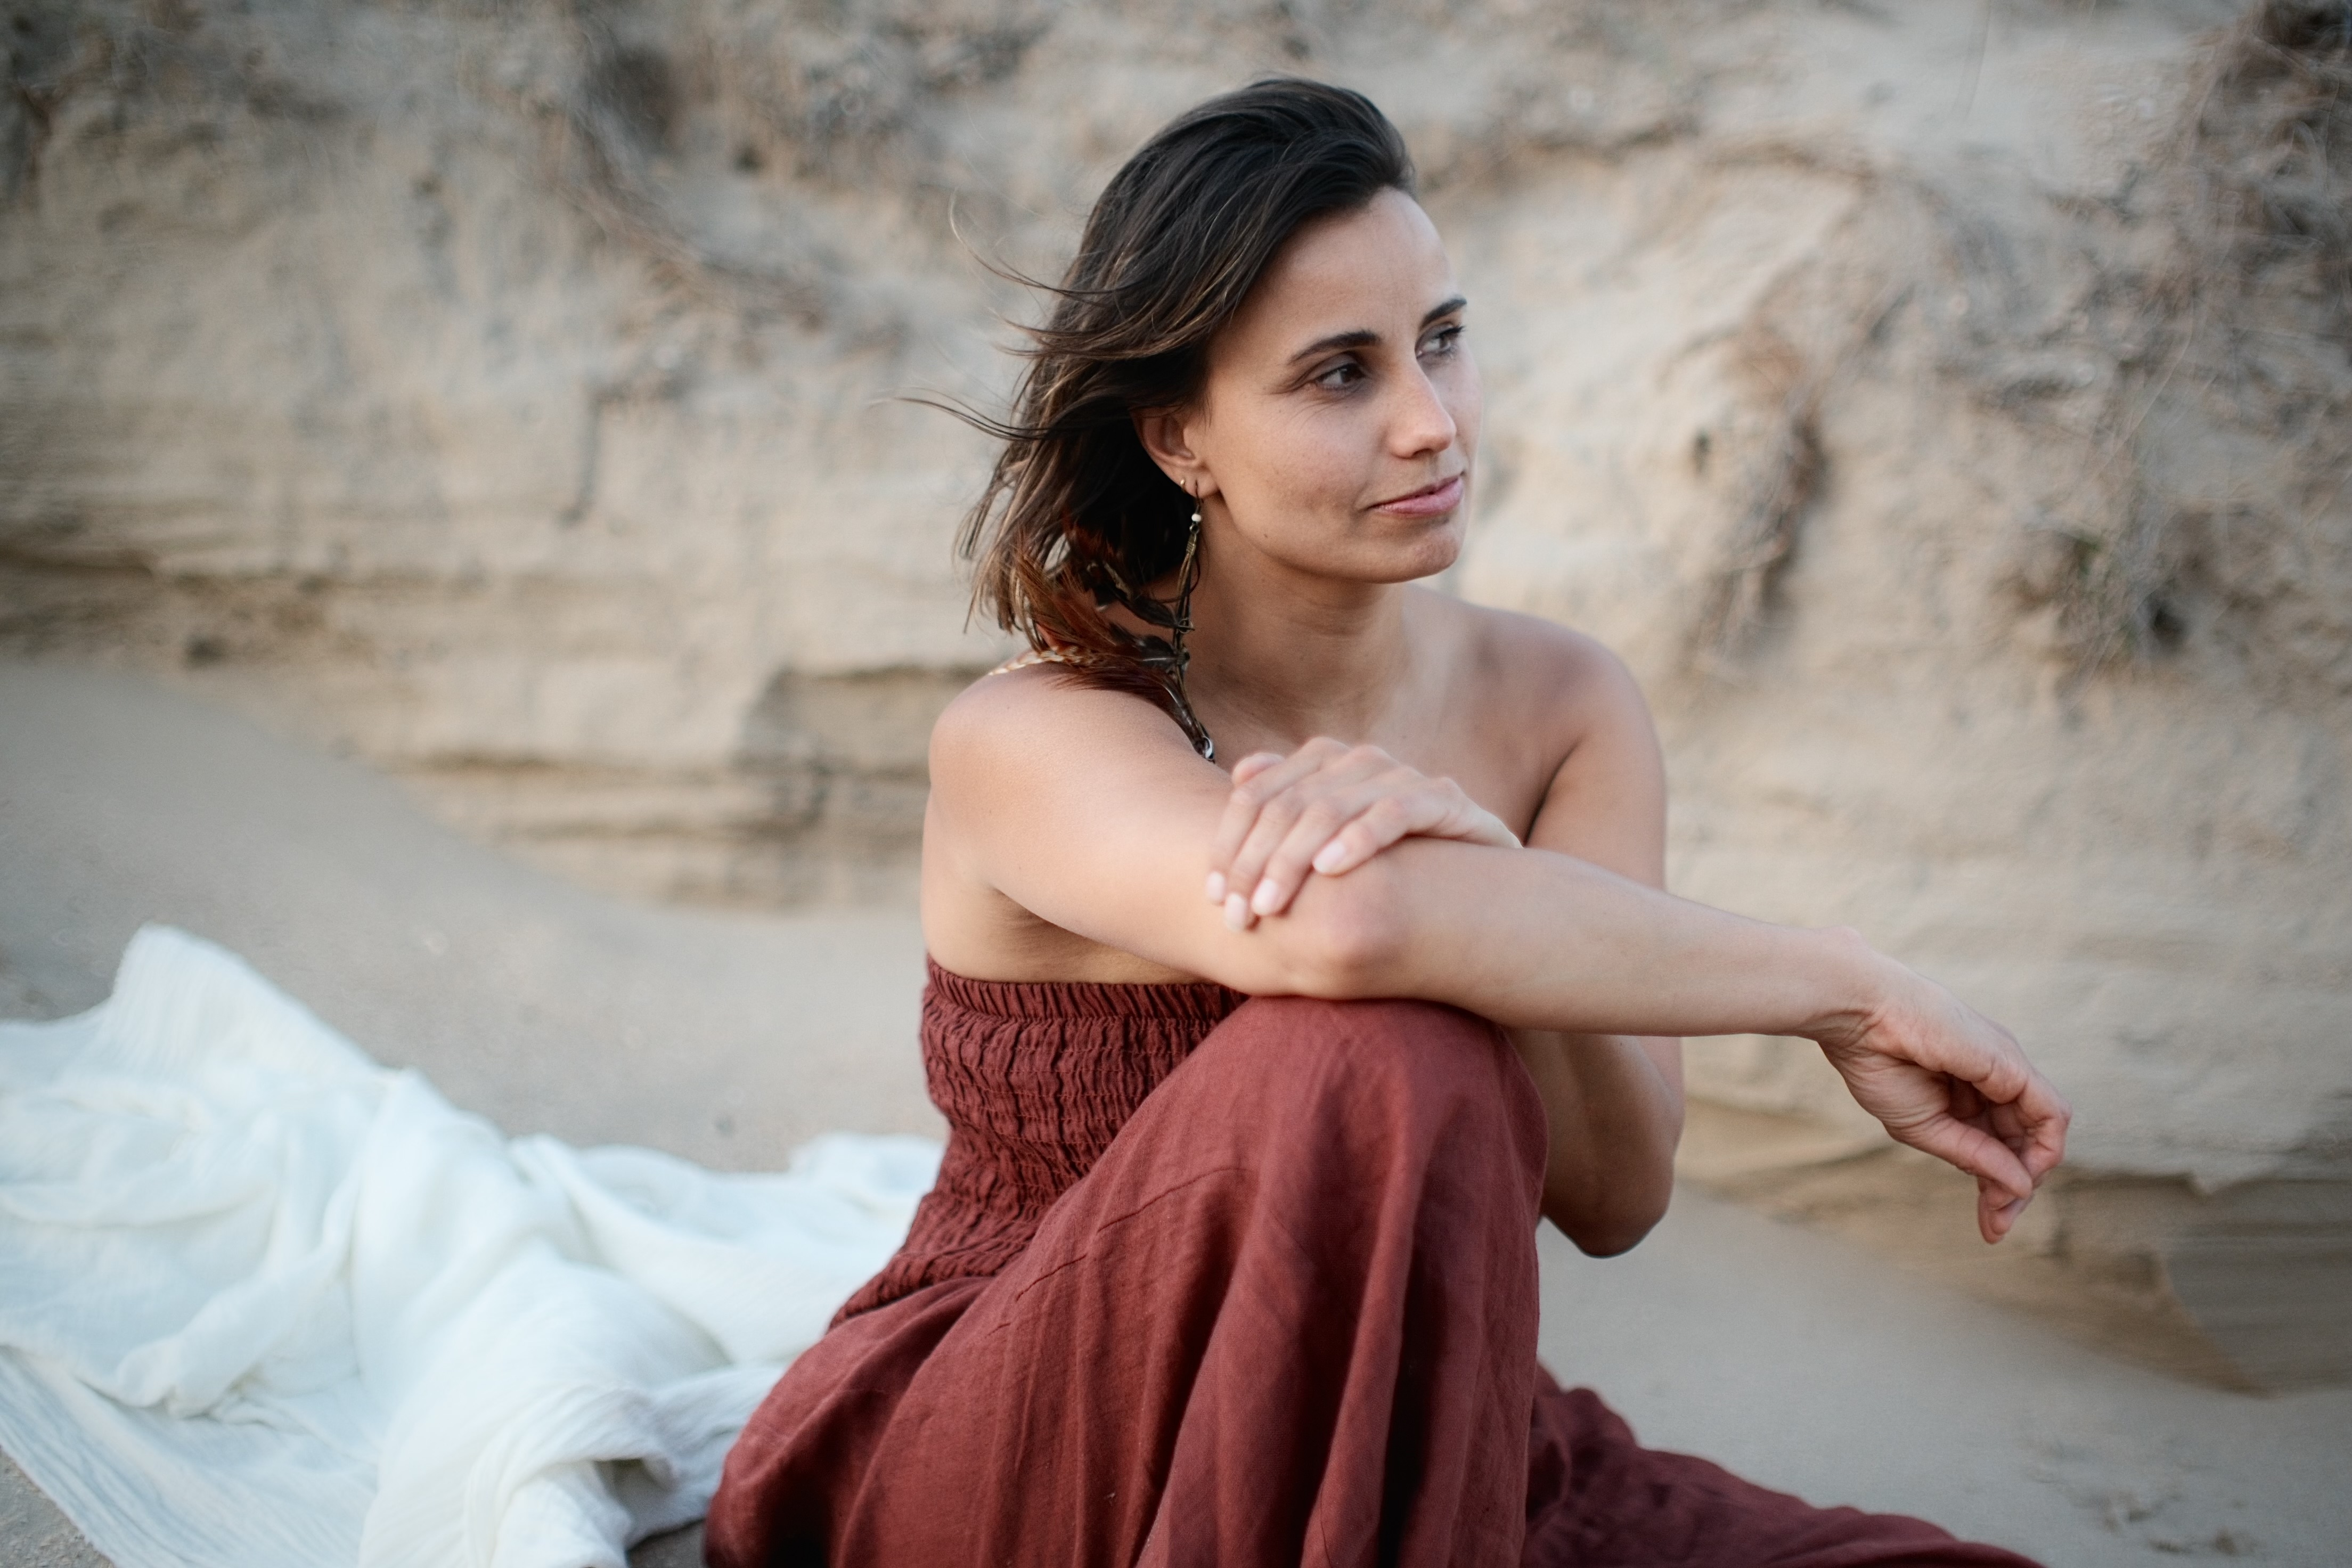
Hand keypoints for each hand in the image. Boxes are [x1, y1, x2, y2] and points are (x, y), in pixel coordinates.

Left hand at [1204, 739, 1519, 930]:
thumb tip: (1241, 773)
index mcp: (1325, 763)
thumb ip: (1288, 809)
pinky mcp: (1445, 800)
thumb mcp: (1331, 843)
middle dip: (1256, 862)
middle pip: (1288, 805)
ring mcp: (1404, 777)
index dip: (1229, 842)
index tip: (1213, 894)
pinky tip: (1330, 870)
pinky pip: (1394, 812)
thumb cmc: (1392, 866)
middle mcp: (1361, 762)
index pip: (1256, 793)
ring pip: (1331, 808)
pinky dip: (1359, 838)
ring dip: (1293, 860)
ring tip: (1270, 905)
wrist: (1480, 884)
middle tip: (1238, 915)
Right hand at [1807, 943, 2071, 1243]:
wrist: (1860, 1016)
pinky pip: (2049, 1114)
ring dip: (2030, 1176)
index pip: (2000, 1142)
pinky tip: (2021, 1177)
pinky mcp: (2012, 1065)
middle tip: (1996, 1226)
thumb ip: (1973, 1155)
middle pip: (2024, 1142)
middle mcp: (1996, 1079)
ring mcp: (2007, 1070)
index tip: (1990, 1227)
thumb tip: (2020, 1188)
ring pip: (2042, 1131)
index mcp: (1968, 1089)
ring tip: (2004, 1209)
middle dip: (2015, 1189)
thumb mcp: (1927, 1127)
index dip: (1999, 1186)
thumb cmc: (1878, 1062)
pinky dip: (2043, 1150)